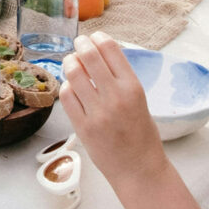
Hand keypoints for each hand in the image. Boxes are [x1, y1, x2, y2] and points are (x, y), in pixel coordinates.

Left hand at [60, 33, 166, 187]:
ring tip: (72, 62)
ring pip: (73, 72)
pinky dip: (67, 86)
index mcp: (133, 88)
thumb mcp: (138, 100)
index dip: (98, 38)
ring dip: (70, 62)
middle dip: (80, 44)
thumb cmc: (141, 134)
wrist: (140, 170)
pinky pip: (66, 95)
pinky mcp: (83, 127)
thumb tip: (97, 52)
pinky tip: (72, 87)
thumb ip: (119, 78)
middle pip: (88, 55)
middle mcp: (115, 97)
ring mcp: (97, 113)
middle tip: (78, 43)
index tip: (94, 37)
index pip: (110, 49)